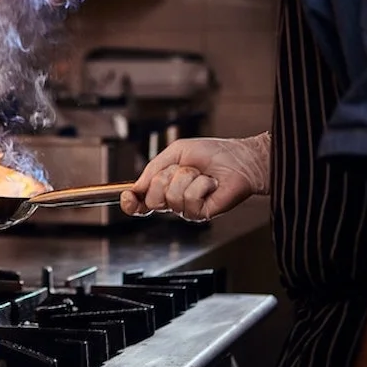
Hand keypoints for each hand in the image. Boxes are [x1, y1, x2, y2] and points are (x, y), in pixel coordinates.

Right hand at [120, 133, 270, 221]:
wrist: (238, 158)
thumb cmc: (212, 153)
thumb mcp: (175, 152)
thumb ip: (153, 168)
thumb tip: (137, 186)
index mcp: (164, 187)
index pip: (140, 201)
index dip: (131, 201)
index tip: (128, 195)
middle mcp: (174, 200)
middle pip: (152, 199)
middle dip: (165, 178)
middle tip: (182, 170)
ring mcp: (187, 209)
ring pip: (171, 197)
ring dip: (187, 177)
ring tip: (200, 175)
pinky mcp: (201, 214)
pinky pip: (189, 200)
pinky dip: (200, 184)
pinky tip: (210, 183)